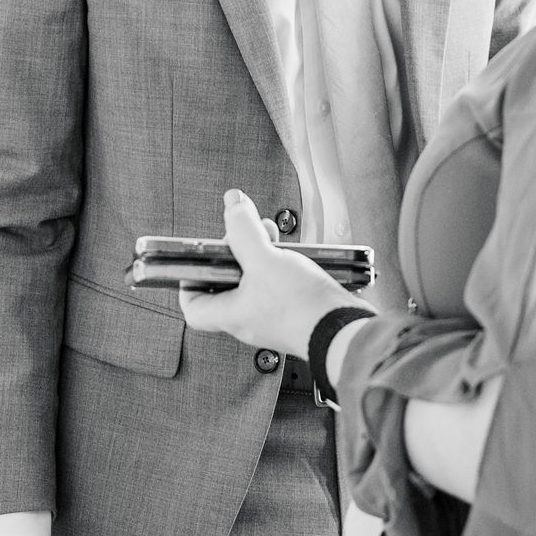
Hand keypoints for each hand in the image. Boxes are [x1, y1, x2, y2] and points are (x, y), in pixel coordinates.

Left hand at [179, 189, 364, 359]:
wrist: (345, 330)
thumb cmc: (303, 308)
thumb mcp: (264, 259)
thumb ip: (244, 230)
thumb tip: (232, 204)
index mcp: (231, 313)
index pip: (193, 306)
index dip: (189, 280)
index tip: (196, 259)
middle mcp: (249, 319)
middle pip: (227, 284)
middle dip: (234, 254)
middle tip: (243, 235)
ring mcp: (272, 317)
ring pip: (255, 282)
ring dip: (260, 256)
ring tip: (271, 238)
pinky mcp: (294, 313)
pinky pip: (279, 286)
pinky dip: (281, 266)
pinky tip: (292, 253)